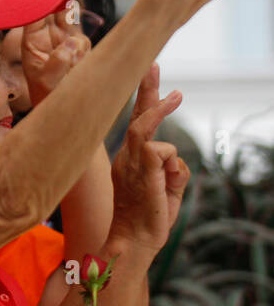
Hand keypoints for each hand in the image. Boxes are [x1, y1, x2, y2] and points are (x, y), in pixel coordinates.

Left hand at [21, 0, 90, 106]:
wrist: (60, 109)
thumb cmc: (48, 95)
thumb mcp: (49, 81)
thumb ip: (60, 62)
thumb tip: (74, 42)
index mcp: (33, 42)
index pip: (35, 12)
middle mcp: (46, 37)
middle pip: (48, 4)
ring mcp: (62, 40)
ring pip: (63, 9)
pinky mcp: (77, 45)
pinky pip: (76, 23)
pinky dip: (75, 8)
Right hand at [107, 63, 189, 252]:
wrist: (135, 241)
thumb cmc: (150, 217)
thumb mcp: (167, 189)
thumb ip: (172, 170)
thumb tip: (175, 158)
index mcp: (131, 158)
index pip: (139, 124)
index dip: (146, 100)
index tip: (148, 75)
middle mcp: (127, 156)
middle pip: (138, 116)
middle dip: (145, 88)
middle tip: (152, 64)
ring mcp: (131, 162)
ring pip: (145, 126)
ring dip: (161, 109)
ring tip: (177, 94)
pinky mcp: (140, 171)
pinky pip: (160, 150)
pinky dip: (172, 163)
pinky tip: (169, 180)